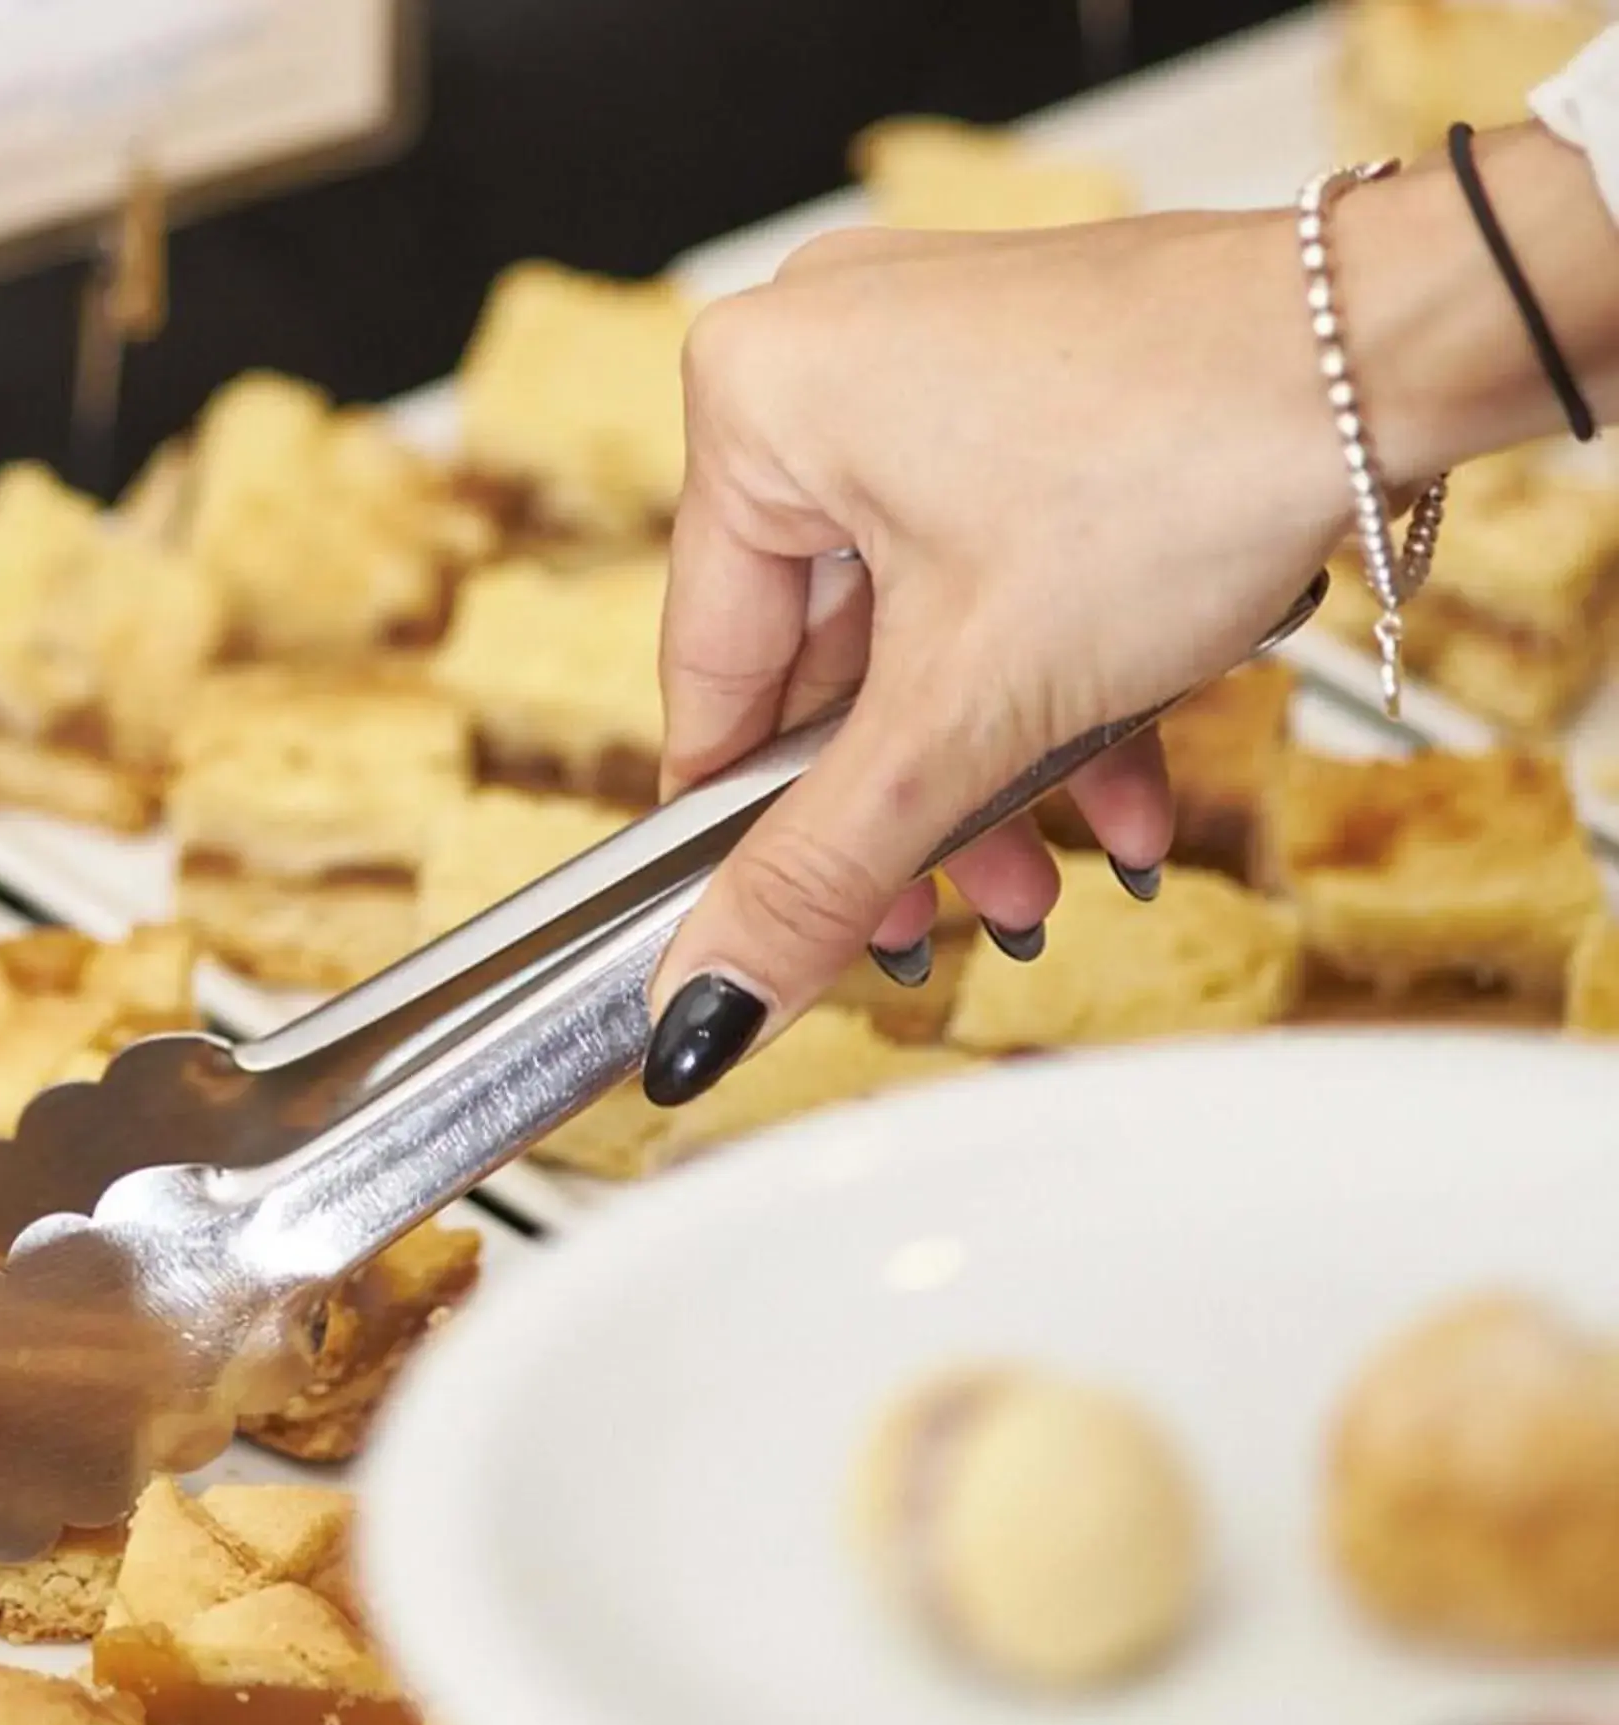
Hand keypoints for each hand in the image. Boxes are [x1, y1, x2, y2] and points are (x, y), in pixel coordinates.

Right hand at [641, 208, 1350, 1101]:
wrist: (1402, 343)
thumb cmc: (1182, 456)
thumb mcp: (968, 712)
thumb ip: (820, 870)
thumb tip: (704, 1000)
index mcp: (750, 401)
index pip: (714, 676)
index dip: (753, 828)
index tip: (786, 926)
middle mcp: (820, 357)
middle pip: (827, 657)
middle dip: (912, 805)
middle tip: (944, 919)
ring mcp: (928, 358)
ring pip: (923, 622)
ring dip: (992, 764)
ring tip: (1050, 872)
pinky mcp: (1029, 378)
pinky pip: (996, 560)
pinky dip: (1049, 675)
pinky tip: (1120, 782)